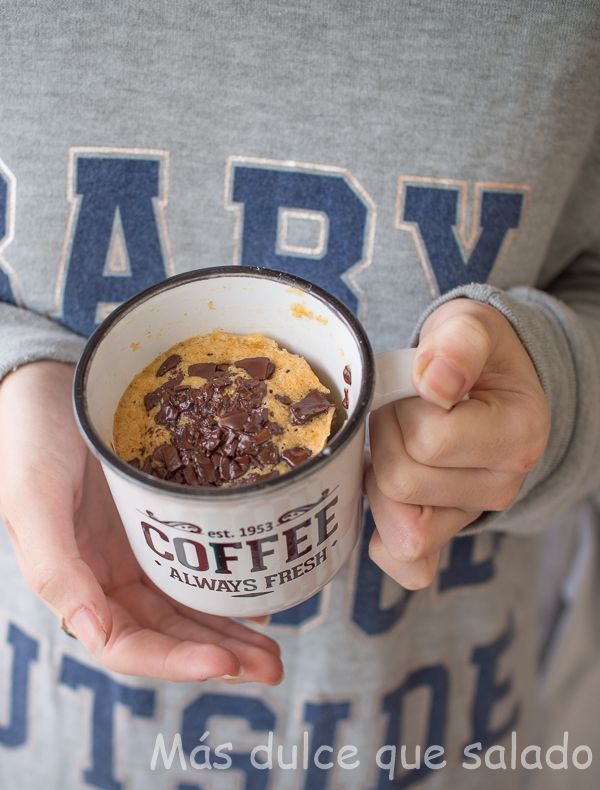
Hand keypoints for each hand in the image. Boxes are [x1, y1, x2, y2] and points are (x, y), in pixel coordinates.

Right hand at [0, 361, 282, 683]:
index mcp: (77, 583)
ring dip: (230, 632)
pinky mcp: (162, 521)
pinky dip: (226, 586)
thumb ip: (56, 569)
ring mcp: (139, 550)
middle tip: (272, 669)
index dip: (175, 662)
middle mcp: (111, 576)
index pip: (127, 644)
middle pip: (169, 634)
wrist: (48, 384)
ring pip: (189, 606)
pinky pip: (197, 562)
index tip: (224, 663)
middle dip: (219, 656)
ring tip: (274, 647)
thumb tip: (95, 635)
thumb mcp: (33, 500)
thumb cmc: (31, 439)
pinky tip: (258, 597)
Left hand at [365, 298, 549, 589]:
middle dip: (385, 439)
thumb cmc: (472, 353)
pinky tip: (385, 502)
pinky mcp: (447, 532)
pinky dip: (385, 540)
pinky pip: (408, 561)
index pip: (427, 442)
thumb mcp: (470, 328)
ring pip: (396, 521)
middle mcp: (502, 484)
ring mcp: (473, 514)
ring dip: (380, 474)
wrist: (486, 379)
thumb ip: (458, 345)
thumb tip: (435, 383)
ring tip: (401, 440)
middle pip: (402, 483)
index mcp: (517, 434)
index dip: (402, 410)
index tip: (416, 388)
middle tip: (403, 411)